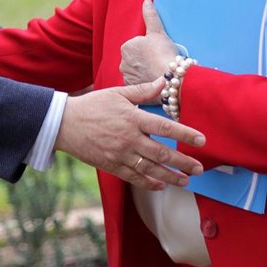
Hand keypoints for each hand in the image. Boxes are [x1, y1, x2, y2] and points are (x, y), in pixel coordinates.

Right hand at [54, 78, 204, 190]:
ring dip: (171, 176)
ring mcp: (120, 154)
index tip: (201, 140)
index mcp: (132, 118)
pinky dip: (149, 183)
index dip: (185, 134)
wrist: (64, 123)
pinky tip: (160, 185)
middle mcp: (129, 138)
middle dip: (184, 162)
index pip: (165, 127)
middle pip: (162, 153)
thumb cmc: (92, 105)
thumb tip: (164, 81)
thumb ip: (142, 90)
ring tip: (186, 180)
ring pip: (151, 169)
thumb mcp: (117, 93)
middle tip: (200, 168)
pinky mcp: (111, 165)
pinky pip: (134, 177)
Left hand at [120, 0, 177, 85]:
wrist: (170, 80)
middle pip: (136, 58)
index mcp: (126, 47)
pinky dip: (144, 81)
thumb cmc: (164, 54)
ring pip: (136, 70)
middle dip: (146, 59)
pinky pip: (138, 82)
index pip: (138, 45)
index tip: (159, 51)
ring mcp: (127, 76)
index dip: (150, 48)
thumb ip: (150, 16)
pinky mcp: (133, 88)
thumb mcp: (158, 32)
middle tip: (160, 61)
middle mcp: (122, 61)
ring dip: (144, 71)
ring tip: (158, 72)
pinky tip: (154, 81)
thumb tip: (146, 1)